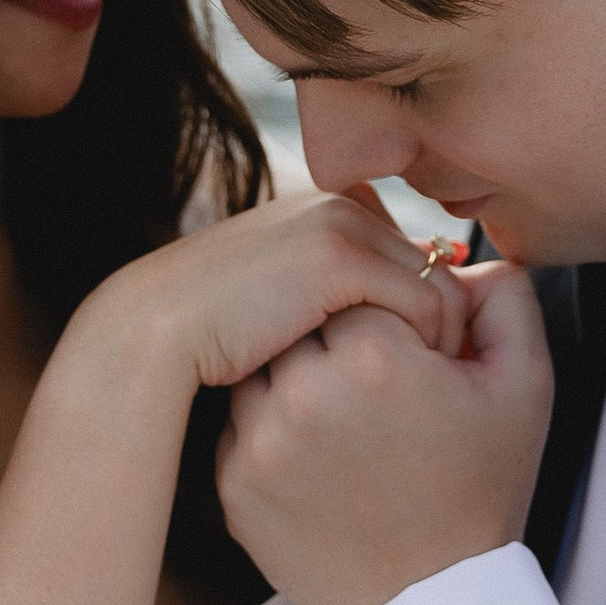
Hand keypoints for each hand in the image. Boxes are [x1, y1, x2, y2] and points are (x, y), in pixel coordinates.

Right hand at [89, 190, 459, 397]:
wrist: (153, 328)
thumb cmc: (210, 335)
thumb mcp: (275, 307)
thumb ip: (324, 303)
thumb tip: (379, 331)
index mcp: (326, 210)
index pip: (413, 257)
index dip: (429, 315)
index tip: (432, 371)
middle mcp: (341, 206)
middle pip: (437, 267)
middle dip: (450, 328)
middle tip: (452, 388)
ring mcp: (342, 227)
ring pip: (442, 286)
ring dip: (447, 344)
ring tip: (438, 398)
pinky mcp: (340, 258)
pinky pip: (427, 302)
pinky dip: (434, 349)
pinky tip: (418, 394)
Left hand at [218, 262, 553, 604]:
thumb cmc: (481, 495)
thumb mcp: (523, 388)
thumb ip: (505, 299)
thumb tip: (460, 259)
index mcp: (376, 360)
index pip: (357, 282)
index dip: (391, 313)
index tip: (416, 355)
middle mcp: (306, 395)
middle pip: (303, 315)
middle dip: (339, 337)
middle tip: (380, 389)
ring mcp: (260, 444)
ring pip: (261, 361)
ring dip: (298, 375)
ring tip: (349, 420)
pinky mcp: (234, 485)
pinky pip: (239, 420)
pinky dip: (273, 425)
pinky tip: (323, 456)